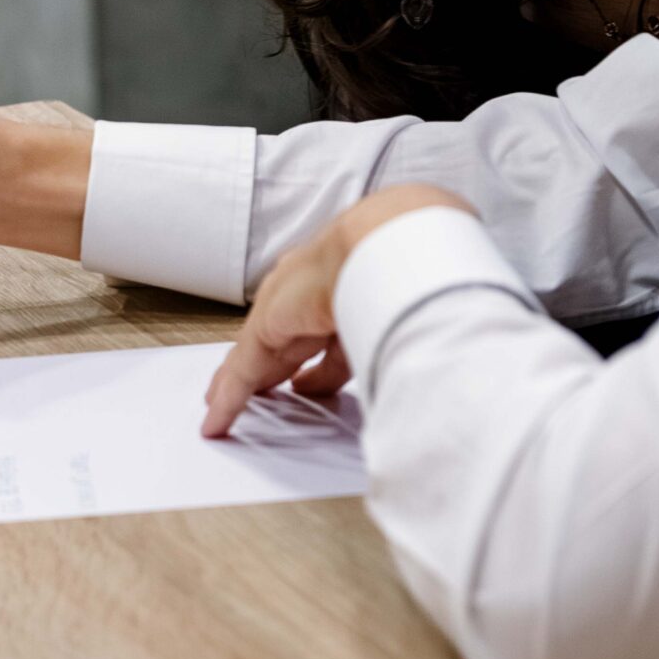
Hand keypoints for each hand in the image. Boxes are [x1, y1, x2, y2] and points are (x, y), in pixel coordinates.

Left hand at [201, 185, 470, 436]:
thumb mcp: (413, 301)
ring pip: (260, 357)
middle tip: (267, 394)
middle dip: (277, 371)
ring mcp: (289, 308)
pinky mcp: (267, 328)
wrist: (389, 237)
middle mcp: (316, 295)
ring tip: (224, 411)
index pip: (329, 329)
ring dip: (245, 388)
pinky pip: (242, 371)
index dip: (321, 358)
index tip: (312, 379)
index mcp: (351, 285)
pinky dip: (229, 397)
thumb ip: (411, 325)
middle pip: (290, 344)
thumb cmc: (414, 258)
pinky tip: (216, 421)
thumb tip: (442, 349)